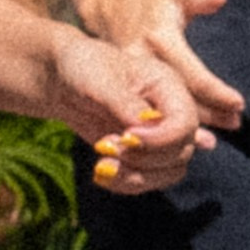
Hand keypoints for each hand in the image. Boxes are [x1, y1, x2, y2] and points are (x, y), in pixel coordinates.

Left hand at [47, 32, 209, 193]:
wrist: (64, 80)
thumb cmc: (83, 67)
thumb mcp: (100, 80)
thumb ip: (125, 103)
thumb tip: (146, 126)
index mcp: (169, 86)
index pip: (184, 123)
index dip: (159, 139)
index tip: (124, 137)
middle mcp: (171, 112)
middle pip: (182, 151)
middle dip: (144, 159)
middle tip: (106, 146)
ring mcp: (160, 135)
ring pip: (171, 171)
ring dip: (136, 176)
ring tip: (102, 165)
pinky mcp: (144, 153)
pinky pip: (150, 179)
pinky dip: (127, 183)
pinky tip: (102, 174)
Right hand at [88, 0, 242, 131]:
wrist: (111, 13)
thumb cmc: (155, 5)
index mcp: (160, 39)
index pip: (193, 73)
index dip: (216, 91)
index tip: (239, 103)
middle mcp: (144, 62)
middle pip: (180, 97)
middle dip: (209, 113)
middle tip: (236, 122)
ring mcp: (130, 80)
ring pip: (164, 112)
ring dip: (191, 128)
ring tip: (215, 138)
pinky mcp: (125, 93)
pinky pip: (150, 115)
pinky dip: (168, 131)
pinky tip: (187, 140)